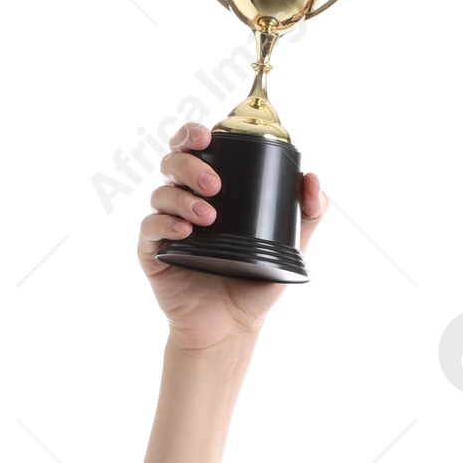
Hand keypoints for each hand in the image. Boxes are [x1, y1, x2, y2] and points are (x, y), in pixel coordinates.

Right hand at [137, 121, 328, 351]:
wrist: (233, 327)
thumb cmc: (255, 284)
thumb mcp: (290, 247)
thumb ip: (307, 214)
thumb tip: (312, 179)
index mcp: (210, 193)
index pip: (194, 151)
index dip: (193, 135)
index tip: (208, 135)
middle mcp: (184, 203)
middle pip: (173, 164)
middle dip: (191, 165)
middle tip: (216, 186)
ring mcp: (166, 227)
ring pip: (161, 194)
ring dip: (182, 198)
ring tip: (208, 216)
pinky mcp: (153, 253)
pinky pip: (150, 229)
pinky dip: (165, 225)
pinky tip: (184, 232)